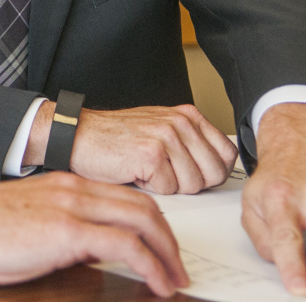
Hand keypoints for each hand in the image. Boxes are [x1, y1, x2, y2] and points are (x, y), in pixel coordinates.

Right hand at [0, 171, 188, 296]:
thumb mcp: (25, 221)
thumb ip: (59, 227)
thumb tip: (86, 251)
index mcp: (64, 184)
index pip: (124, 196)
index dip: (152, 223)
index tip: (161, 248)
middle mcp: (74, 189)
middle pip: (143, 205)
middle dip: (169, 238)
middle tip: (178, 266)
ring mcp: (72, 207)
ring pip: (143, 220)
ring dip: (168, 252)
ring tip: (175, 278)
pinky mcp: (67, 231)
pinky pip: (127, 246)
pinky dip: (151, 266)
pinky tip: (156, 284)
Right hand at [67, 104, 237, 193]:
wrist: (78, 135)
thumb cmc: (116, 138)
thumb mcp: (160, 130)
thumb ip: (191, 142)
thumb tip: (218, 167)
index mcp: (187, 116)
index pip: (227, 154)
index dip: (211, 172)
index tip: (192, 172)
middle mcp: (180, 122)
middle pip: (214, 173)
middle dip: (191, 183)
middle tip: (166, 174)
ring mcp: (166, 136)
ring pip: (193, 185)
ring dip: (169, 186)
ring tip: (148, 170)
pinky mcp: (151, 154)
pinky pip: (169, 189)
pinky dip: (151, 188)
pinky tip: (136, 172)